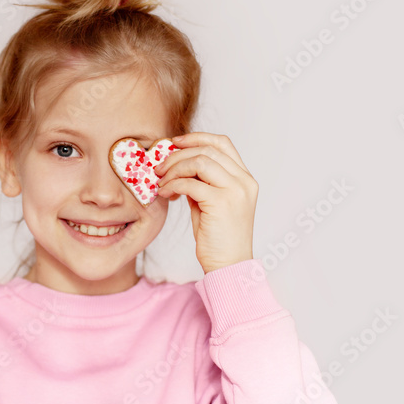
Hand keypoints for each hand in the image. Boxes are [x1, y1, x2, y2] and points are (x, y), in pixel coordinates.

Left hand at [154, 132, 257, 273]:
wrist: (228, 265)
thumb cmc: (217, 237)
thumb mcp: (210, 202)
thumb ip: (201, 181)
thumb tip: (177, 165)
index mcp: (245, 178)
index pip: (222, 143)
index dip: (196, 138)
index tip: (174, 143)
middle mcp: (244, 181)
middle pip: (207, 149)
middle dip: (178, 155)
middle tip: (159, 167)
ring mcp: (236, 191)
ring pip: (199, 161)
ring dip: (174, 169)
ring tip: (161, 182)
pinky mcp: (222, 203)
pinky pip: (190, 183)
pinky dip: (173, 184)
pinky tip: (165, 193)